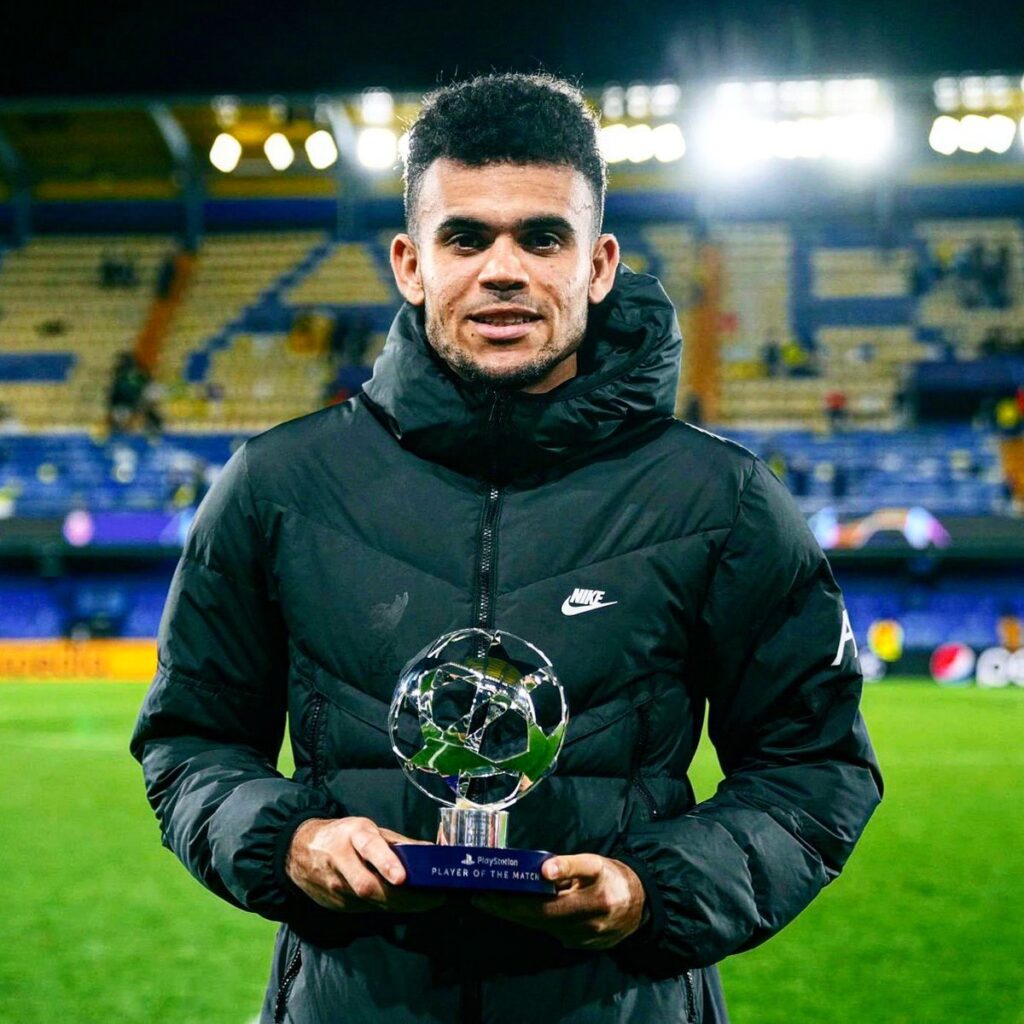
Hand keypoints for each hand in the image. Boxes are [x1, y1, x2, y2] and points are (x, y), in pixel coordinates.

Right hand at [285, 816, 443, 913]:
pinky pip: (364, 909)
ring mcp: (334, 886)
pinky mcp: (334, 904)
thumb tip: (432, 852)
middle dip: (402, 897)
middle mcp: (341, 861)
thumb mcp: (368, 829)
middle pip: (368, 885)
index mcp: (353, 834)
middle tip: (432, 899)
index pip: (369, 848)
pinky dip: (385, 907)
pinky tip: (402, 905)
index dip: (385, 862)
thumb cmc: (343, 836)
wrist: (298, 850)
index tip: (402, 878)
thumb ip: (398, 842)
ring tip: (426, 903)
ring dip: (399, 905)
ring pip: (369, 902)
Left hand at [471, 854, 644, 949]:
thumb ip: (570, 865)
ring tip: (490, 899)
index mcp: (591, 901)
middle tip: (480, 897)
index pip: (544, 908)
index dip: (513, 904)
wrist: (639, 904)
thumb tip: (544, 869)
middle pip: (536, 919)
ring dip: (514, 914)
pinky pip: (549, 930)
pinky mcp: (578, 945)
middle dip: (505, 909)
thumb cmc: (612, 876)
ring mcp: (581, 939)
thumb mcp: (595, 863)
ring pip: (540, 926)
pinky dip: (530, 919)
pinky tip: (515, 908)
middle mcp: (585, 925)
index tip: (488, 894)